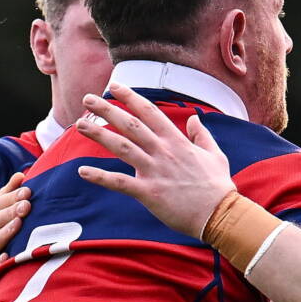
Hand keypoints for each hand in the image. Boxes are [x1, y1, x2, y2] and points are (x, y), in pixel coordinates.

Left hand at [75, 83, 235, 238]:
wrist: (221, 214)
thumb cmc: (218, 187)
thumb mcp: (215, 154)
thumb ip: (201, 135)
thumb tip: (194, 118)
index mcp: (177, 141)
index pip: (149, 112)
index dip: (130, 97)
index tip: (114, 87)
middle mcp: (163, 151)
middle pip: (130, 124)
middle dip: (107, 109)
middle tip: (87, 99)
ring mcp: (155, 171)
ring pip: (121, 146)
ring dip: (98, 134)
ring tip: (80, 124)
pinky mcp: (149, 192)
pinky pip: (119, 182)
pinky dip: (100, 176)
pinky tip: (83, 171)